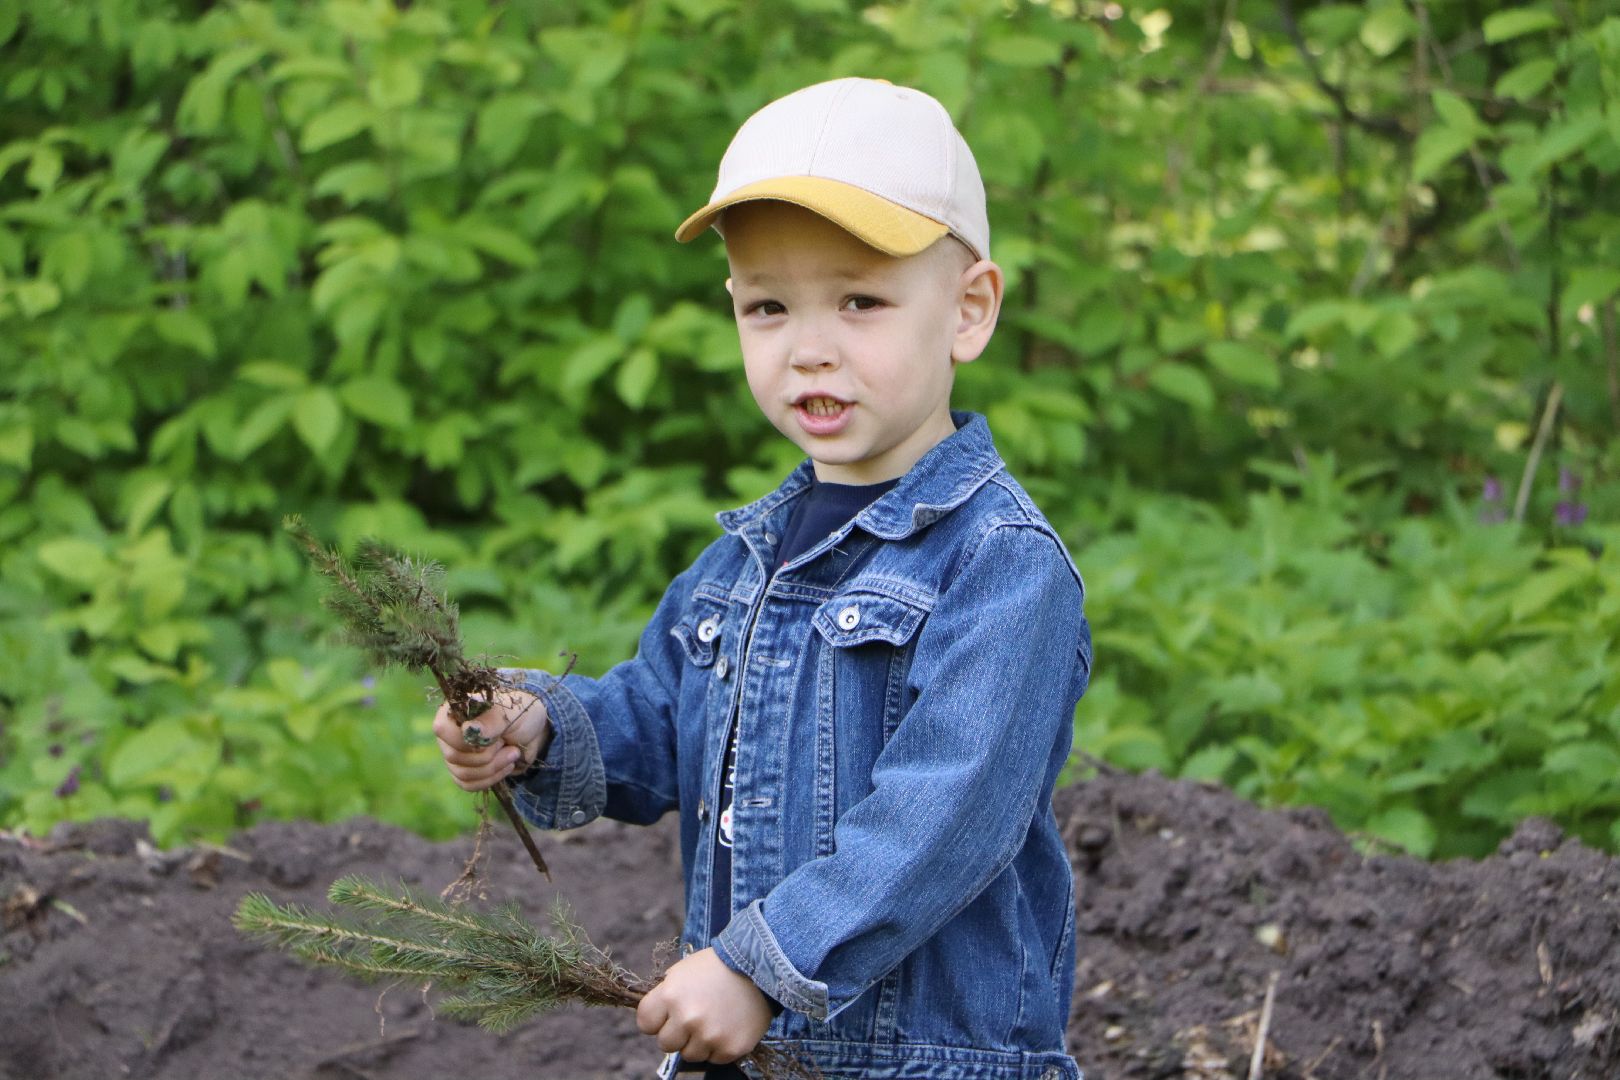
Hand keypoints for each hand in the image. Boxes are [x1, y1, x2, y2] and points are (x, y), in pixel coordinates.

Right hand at [433, 688, 550, 791]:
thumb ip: (490, 721)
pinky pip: (468, 785)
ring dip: (494, 767)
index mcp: (454, 711)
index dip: (468, 739)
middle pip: (454, 756)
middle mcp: (449, 733)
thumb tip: (467, 729)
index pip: (442, 729)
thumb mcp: (509, 713)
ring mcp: (455, 753)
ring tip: (513, 753)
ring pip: (462, 774)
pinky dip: (492, 779)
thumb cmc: (520, 714)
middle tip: (506, 743)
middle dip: (488, 755)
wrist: (534, 731)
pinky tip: (507, 765)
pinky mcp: (465, 771)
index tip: (494, 736)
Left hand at [636, 948, 772, 1063]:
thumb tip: (655, 1017)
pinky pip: (715, 1059)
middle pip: (665, 1044)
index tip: (668, 1014)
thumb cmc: (717, 965)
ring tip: (714, 1020)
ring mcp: (710, 1036)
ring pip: (690, 1055)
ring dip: (698, 1042)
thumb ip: (666, 994)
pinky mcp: (731, 1048)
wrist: (761, 966)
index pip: (645, 1023)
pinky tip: (728, 1026)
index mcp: (671, 995)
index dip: (656, 1019)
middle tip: (694, 1018)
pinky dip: (719, 1046)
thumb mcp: (683, 970)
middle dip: (677, 1033)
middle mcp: (687, 1018)